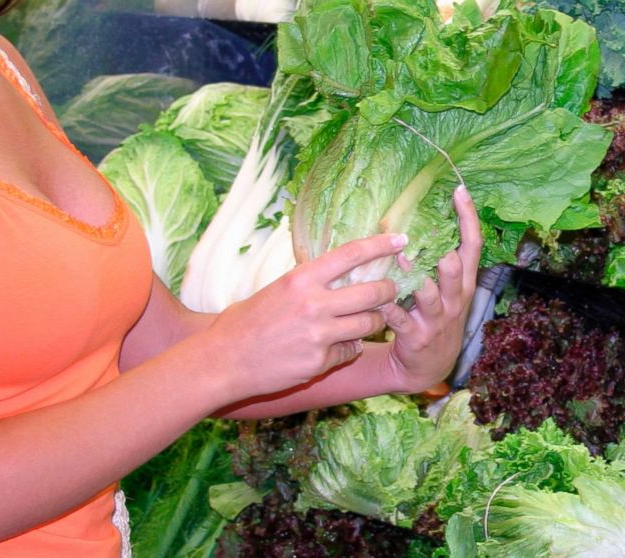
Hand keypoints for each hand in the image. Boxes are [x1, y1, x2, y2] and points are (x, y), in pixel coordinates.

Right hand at [204, 233, 405, 399]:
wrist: (223, 361)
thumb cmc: (246, 322)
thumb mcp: (276, 290)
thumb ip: (308, 283)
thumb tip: (339, 273)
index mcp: (301, 279)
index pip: (351, 254)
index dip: (380, 245)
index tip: (401, 239)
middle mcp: (314, 304)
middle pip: (373, 291)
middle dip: (389, 291)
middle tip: (392, 291)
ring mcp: (319, 335)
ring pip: (370, 323)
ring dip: (374, 322)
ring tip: (366, 321)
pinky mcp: (320, 362)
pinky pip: (350, 351)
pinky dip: (348, 349)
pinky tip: (333, 348)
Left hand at [380, 185, 481, 392]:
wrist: (429, 367)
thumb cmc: (435, 319)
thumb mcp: (446, 292)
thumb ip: (439, 262)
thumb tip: (421, 223)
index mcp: (463, 283)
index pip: (472, 245)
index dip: (468, 217)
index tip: (458, 190)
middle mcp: (454, 298)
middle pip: (454, 266)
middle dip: (441, 250)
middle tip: (423, 233)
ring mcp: (437, 318)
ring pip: (427, 291)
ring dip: (411, 275)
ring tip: (397, 259)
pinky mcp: (416, 336)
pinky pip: (399, 317)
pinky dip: (386, 305)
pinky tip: (375, 296)